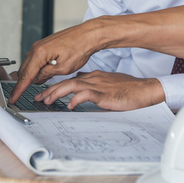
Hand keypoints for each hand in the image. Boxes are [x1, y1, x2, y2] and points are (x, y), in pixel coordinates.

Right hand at [11, 20, 102, 102]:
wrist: (88, 35)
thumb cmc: (79, 48)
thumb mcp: (63, 68)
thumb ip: (46, 74)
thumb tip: (36, 79)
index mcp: (39, 53)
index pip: (25, 76)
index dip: (18, 90)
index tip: (13, 98)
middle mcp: (36, 47)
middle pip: (24, 70)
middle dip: (24, 83)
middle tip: (24, 95)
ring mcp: (40, 45)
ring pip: (29, 65)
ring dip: (31, 76)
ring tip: (36, 85)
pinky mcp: (45, 45)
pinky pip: (35, 59)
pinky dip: (36, 68)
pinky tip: (43, 74)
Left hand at [33, 71, 165, 110]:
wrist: (145, 89)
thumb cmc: (129, 89)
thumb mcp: (108, 85)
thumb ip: (94, 86)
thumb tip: (80, 87)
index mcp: (94, 76)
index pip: (70, 80)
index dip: (55, 86)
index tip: (45, 93)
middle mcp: (93, 78)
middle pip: (66, 82)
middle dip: (50, 90)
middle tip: (38, 98)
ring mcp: (98, 85)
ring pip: (71, 86)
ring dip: (57, 93)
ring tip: (47, 101)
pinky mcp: (104, 94)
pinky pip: (85, 95)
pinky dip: (75, 100)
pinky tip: (69, 106)